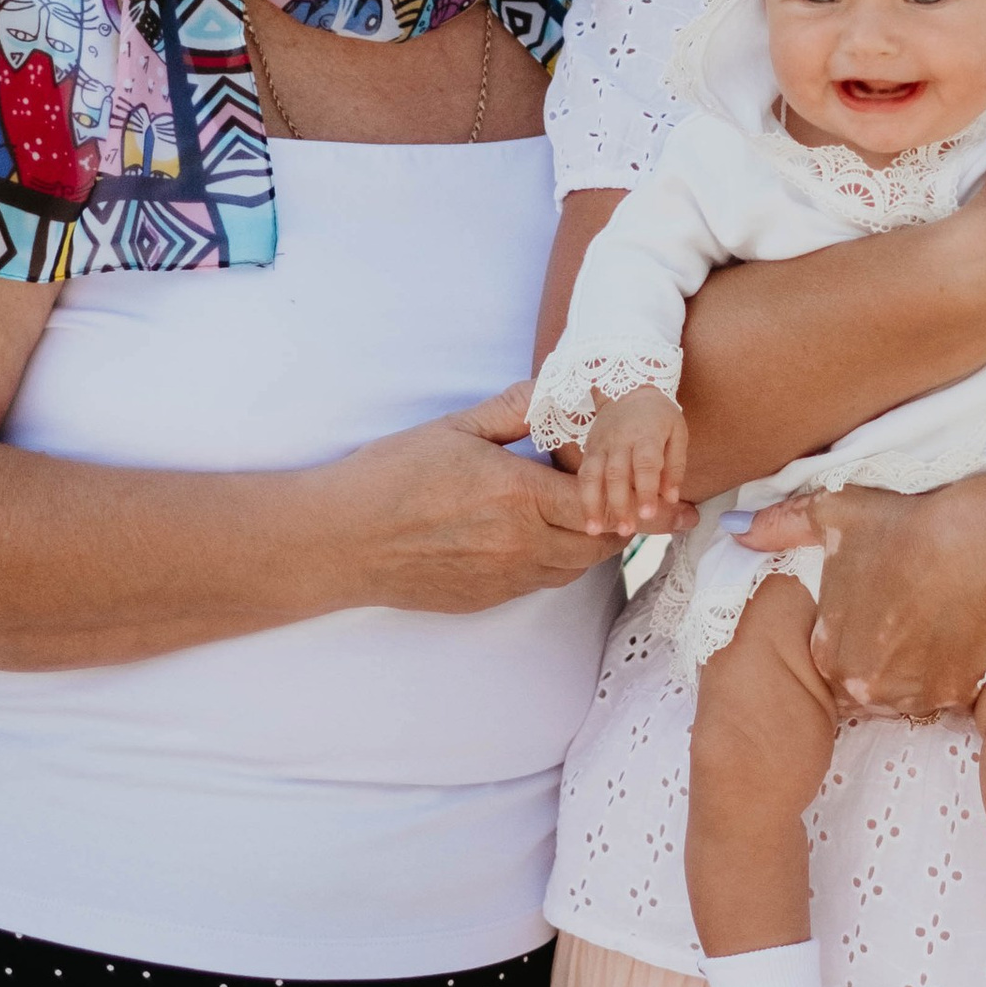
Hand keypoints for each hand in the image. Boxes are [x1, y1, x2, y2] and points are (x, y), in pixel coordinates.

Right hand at [325, 383, 627, 613]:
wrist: (342, 539)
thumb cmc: (392, 477)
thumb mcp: (456, 428)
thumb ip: (514, 409)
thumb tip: (554, 389)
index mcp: (518, 496)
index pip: (603, 502)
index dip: (628, 495)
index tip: (644, 489)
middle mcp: (521, 544)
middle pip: (600, 543)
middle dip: (616, 520)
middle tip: (610, 494)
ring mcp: (505, 577)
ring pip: (574, 568)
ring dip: (586, 543)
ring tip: (574, 513)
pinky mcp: (487, 598)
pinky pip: (540, 583)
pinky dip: (553, 561)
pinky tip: (535, 537)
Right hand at [577, 383, 693, 538]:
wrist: (627, 388)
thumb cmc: (659, 416)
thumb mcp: (678, 432)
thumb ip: (676, 466)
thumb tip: (672, 498)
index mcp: (646, 434)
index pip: (646, 464)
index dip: (647, 489)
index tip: (648, 514)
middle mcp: (619, 440)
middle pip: (616, 474)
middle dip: (619, 504)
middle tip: (626, 530)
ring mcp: (600, 445)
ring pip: (592, 476)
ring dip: (592, 505)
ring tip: (594, 530)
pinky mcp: (588, 450)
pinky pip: (582, 475)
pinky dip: (582, 498)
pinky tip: (587, 519)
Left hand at [737, 469, 985, 716]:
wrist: (985, 544)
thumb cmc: (907, 527)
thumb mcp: (836, 515)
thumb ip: (781, 526)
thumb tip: (736, 529)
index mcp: (829, 650)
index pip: (827, 662)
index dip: (848, 635)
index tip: (868, 611)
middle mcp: (864, 684)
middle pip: (862, 683)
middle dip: (875, 658)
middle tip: (898, 619)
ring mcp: (911, 695)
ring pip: (900, 693)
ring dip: (906, 671)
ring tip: (925, 626)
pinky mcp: (954, 696)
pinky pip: (939, 694)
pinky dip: (942, 674)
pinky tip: (950, 636)